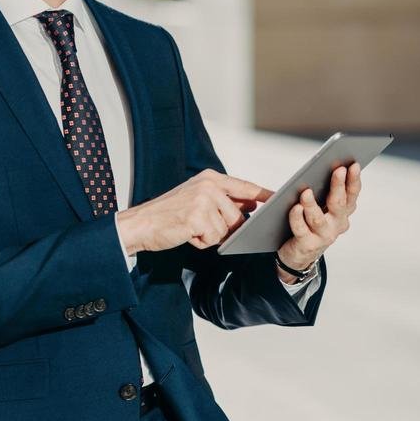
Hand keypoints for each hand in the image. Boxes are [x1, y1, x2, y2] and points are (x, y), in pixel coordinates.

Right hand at [115, 168, 274, 254]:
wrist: (140, 224)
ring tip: (190, 228)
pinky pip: (214, 239)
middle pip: (238, 216)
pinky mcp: (198, 218)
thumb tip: (252, 205)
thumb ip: (224, 200)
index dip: (263, 194)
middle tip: (199, 226)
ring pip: (227, 230)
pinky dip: (201, 242)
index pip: (244, 186)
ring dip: (211, 236)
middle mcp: (209, 186)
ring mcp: (204, 201)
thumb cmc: (167, 214)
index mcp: (209, 178)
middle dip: (225, 228)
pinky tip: (186, 234)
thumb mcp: (196, 199)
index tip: (279, 198)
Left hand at [277, 162, 361, 270]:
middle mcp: (337, 224)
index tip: (353, 165)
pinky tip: (294, 207)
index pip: (351, 194)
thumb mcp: (319, 205)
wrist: (298, 253)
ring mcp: (323, 236)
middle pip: (338, 204)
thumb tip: (319, 168)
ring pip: (318, 219)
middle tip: (337, 170)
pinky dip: (297, 218)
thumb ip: (321, 189)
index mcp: (343, 212)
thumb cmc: (308, 222)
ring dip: (311, 204)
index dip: (353, 180)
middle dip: (338, 186)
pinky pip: (301, 229)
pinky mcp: (307, 245)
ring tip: (306, 192)